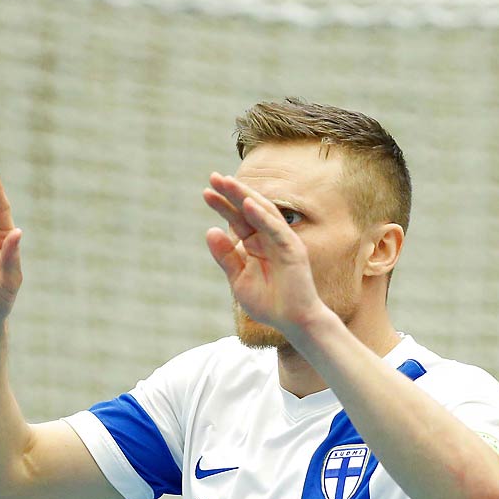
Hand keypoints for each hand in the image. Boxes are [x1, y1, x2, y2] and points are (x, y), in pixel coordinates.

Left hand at [202, 173, 327, 337]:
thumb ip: (226, 256)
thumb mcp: (238, 279)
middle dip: (232, 193)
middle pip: (248, 210)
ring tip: (227, 183)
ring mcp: (282, 242)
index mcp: (256, 243)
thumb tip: (210, 230)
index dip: (223, 205)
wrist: (292, 322)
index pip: (237, 219)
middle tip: (213, 177)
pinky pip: (276, 229)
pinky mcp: (292, 249)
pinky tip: (248, 204)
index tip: (206, 192)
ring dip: (245, 196)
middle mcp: (269, 238)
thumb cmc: (269, 302)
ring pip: (262, 212)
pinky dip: (262, 216)